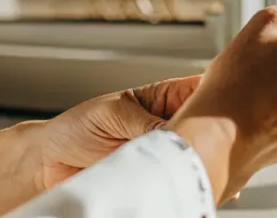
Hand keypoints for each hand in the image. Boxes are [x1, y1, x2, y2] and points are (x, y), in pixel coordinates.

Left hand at [0, 76, 202, 217]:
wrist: (50, 163)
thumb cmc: (77, 127)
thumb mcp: (113, 113)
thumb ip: (145, 122)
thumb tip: (174, 133)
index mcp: (165, 98)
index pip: (204, 90)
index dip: (220, 96)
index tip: (227, 107)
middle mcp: (172, 124)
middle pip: (209, 126)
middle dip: (218, 136)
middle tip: (218, 146)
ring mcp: (169, 152)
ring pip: (201, 154)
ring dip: (207, 161)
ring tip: (210, 168)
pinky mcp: (161, 176)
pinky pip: (185, 179)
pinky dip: (194, 183)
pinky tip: (203, 185)